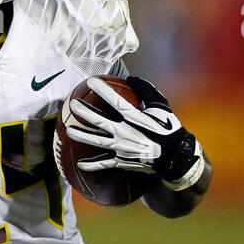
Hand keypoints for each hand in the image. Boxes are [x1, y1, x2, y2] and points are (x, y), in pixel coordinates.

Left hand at [66, 75, 203, 187]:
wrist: (175, 157)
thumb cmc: (169, 129)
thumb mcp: (161, 107)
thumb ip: (147, 91)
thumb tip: (131, 78)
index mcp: (135, 118)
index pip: (115, 101)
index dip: (102, 90)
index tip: (90, 81)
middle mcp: (126, 132)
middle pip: (99, 121)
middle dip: (83, 112)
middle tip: (72, 104)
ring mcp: (122, 148)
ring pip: (96, 141)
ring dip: (81, 135)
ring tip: (68, 130)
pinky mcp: (122, 162)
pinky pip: (104, 164)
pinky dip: (92, 165)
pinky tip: (79, 164)